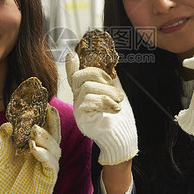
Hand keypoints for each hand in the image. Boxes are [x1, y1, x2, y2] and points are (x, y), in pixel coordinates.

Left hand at [0, 105, 60, 193]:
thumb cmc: (8, 176)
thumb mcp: (4, 155)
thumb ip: (6, 140)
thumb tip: (6, 124)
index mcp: (38, 145)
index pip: (45, 127)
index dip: (46, 115)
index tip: (44, 102)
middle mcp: (47, 153)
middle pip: (54, 134)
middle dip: (52, 121)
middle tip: (47, 109)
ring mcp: (49, 165)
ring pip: (53, 148)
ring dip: (45, 137)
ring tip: (35, 130)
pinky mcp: (49, 178)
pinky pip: (50, 164)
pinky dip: (43, 154)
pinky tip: (35, 148)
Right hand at [65, 51, 137, 165]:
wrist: (122, 138)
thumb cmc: (120, 119)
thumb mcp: (116, 94)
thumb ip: (111, 81)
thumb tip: (111, 66)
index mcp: (86, 92)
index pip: (74, 77)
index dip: (71, 66)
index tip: (72, 55)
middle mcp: (78, 99)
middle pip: (79, 77)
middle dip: (99, 75)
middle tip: (114, 87)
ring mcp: (78, 109)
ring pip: (87, 88)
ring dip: (108, 92)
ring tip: (119, 101)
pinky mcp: (82, 119)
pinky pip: (89, 102)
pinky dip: (106, 102)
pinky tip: (115, 109)